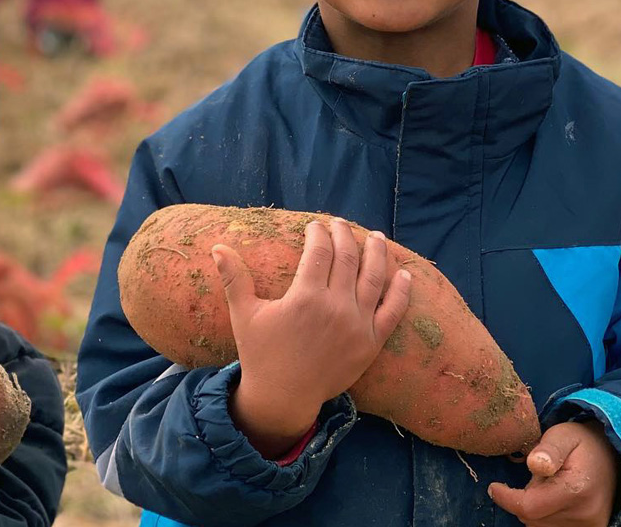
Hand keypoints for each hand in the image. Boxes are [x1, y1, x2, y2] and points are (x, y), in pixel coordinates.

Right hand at [217, 218, 411, 456]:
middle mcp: (335, 307)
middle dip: (344, 235)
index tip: (315, 225)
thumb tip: (217, 246)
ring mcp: (357, 325)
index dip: (318, 233)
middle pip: (348, 258)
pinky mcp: (371, 343)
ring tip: (375, 236)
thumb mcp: (244, 314)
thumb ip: (234, 278)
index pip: (319, 251)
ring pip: (374, 278)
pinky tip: (404, 274)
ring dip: (377, 253)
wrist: (284, 397)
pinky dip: (401, 291)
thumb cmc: (261, 353)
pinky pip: (393, 312)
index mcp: (305, 297)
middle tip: (339, 223)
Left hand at [488, 420, 620, 526]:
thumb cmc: (583, 443)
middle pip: (532, 518)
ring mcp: (589, 526)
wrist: (615, 456)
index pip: (529, 507)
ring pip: (539, 525)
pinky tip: (554, 498)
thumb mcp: (563, 435)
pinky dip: (545, 515)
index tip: (494, 487)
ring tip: (550, 485)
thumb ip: (548, 449)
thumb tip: (535, 464)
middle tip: (539, 475)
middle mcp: (585, 515)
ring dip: (535, 507)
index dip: (506, 498)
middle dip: (525, 497)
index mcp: (576, 490)